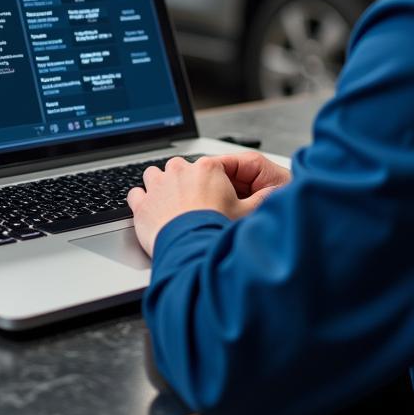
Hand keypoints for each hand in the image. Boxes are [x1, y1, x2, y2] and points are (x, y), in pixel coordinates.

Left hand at [126, 153, 290, 256]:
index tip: (210, 194)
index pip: (208, 166)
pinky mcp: (141, 202)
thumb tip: (277, 194)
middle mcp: (180, 170)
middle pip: (179, 168)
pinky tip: (151, 211)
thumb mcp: (247, 213)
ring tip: (169, 204)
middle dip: (183, 181)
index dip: (210, 181)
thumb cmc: (216, 230)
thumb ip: (263, 199)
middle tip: (192, 203)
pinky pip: (135, 194)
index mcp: (206, 168)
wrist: (190, 249)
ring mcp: (157, 185)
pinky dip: (141, 201)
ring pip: (153, 175)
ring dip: (159, 186)